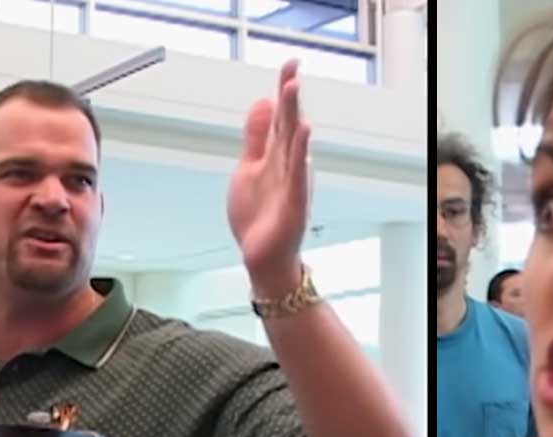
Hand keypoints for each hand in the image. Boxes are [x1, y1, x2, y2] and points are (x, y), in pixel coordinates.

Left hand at [227, 59, 311, 297]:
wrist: (263, 256)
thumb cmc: (259, 216)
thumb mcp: (249, 168)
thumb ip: (255, 137)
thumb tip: (262, 102)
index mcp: (276, 155)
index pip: (281, 117)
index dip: (284, 90)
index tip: (289, 64)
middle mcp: (288, 164)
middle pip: (289, 123)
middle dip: (289, 95)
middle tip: (292, 67)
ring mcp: (293, 182)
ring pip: (294, 142)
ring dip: (294, 113)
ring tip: (293, 88)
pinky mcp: (294, 202)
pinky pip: (298, 173)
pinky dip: (301, 152)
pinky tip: (303, 133)